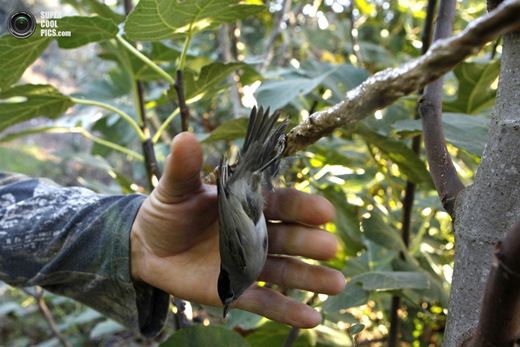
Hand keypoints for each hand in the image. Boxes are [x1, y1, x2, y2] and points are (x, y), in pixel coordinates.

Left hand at [130, 132, 344, 327]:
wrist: (147, 246)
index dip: (302, 207)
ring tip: (337, 283)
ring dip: (311, 277)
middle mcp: (254, 234)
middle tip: (331, 246)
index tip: (324, 211)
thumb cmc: (166, 212)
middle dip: (309, 242)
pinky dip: (287, 310)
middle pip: (288, 237)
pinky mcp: (234, 291)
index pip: (280, 204)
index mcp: (246, 205)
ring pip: (285, 271)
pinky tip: (312, 319)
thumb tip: (185, 136)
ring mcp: (247, 264)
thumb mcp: (175, 189)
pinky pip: (264, 302)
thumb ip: (184, 168)